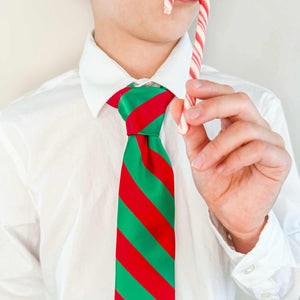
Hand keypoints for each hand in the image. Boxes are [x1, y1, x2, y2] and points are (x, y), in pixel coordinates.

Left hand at [170, 79, 291, 252]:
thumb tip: (177, 104)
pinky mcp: (279, 160)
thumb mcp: (197, 153)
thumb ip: (190, 130)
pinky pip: (258, 149)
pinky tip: (221, 170)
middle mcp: (255, 127)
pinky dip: (234, 158)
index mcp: (236, 122)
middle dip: (212, 106)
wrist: (228, 212)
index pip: (227, 95)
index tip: (189, 87)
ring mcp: (269, 142)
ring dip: (217, 146)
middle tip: (190, 117)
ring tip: (201, 163)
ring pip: (244, 128)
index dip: (210, 88)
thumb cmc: (216, 182)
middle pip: (239, 101)